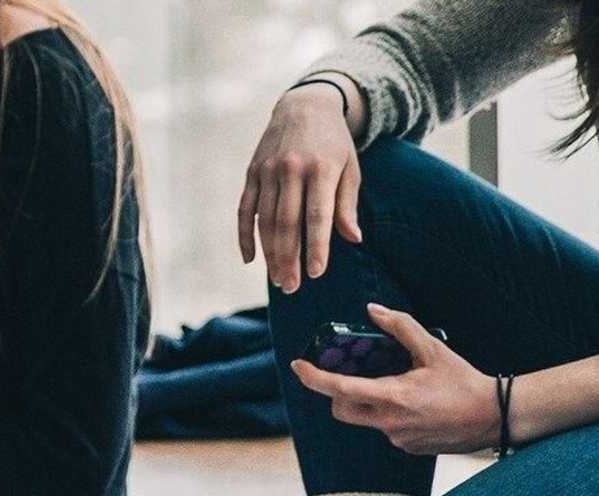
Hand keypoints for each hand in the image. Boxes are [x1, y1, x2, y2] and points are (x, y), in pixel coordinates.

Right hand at [239, 82, 363, 292]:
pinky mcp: (252, 172)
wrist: (305, 105)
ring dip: (270, 254)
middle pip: (288, 223)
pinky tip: (250, 259)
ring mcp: (268, 170)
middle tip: (291, 287)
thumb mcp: (350, 168)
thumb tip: (353, 238)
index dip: (316, 246)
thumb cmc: (334, 143)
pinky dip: (245, 236)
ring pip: (266, 220)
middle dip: (289, 258)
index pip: (317, 215)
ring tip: (277, 279)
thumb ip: (347, 204)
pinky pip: (245, 209)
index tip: (316, 273)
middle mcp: (291, 169)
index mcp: (321, 168)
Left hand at [287, 304, 496, 453]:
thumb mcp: (433, 349)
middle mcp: (389, 423)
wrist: (494, 417)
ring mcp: (397, 438)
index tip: (298, 366)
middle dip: (338, 393)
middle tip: (349, 374)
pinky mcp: (408, 447)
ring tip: (396, 384)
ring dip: (368, 402)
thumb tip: (373, 311)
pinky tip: (415, 403)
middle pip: (342, 410)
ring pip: (365, 419)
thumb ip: (400, 327)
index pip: (339, 390)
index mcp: (392, 397)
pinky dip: (389, 413)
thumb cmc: (464, 382)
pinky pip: (386, 429)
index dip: (313, 378)